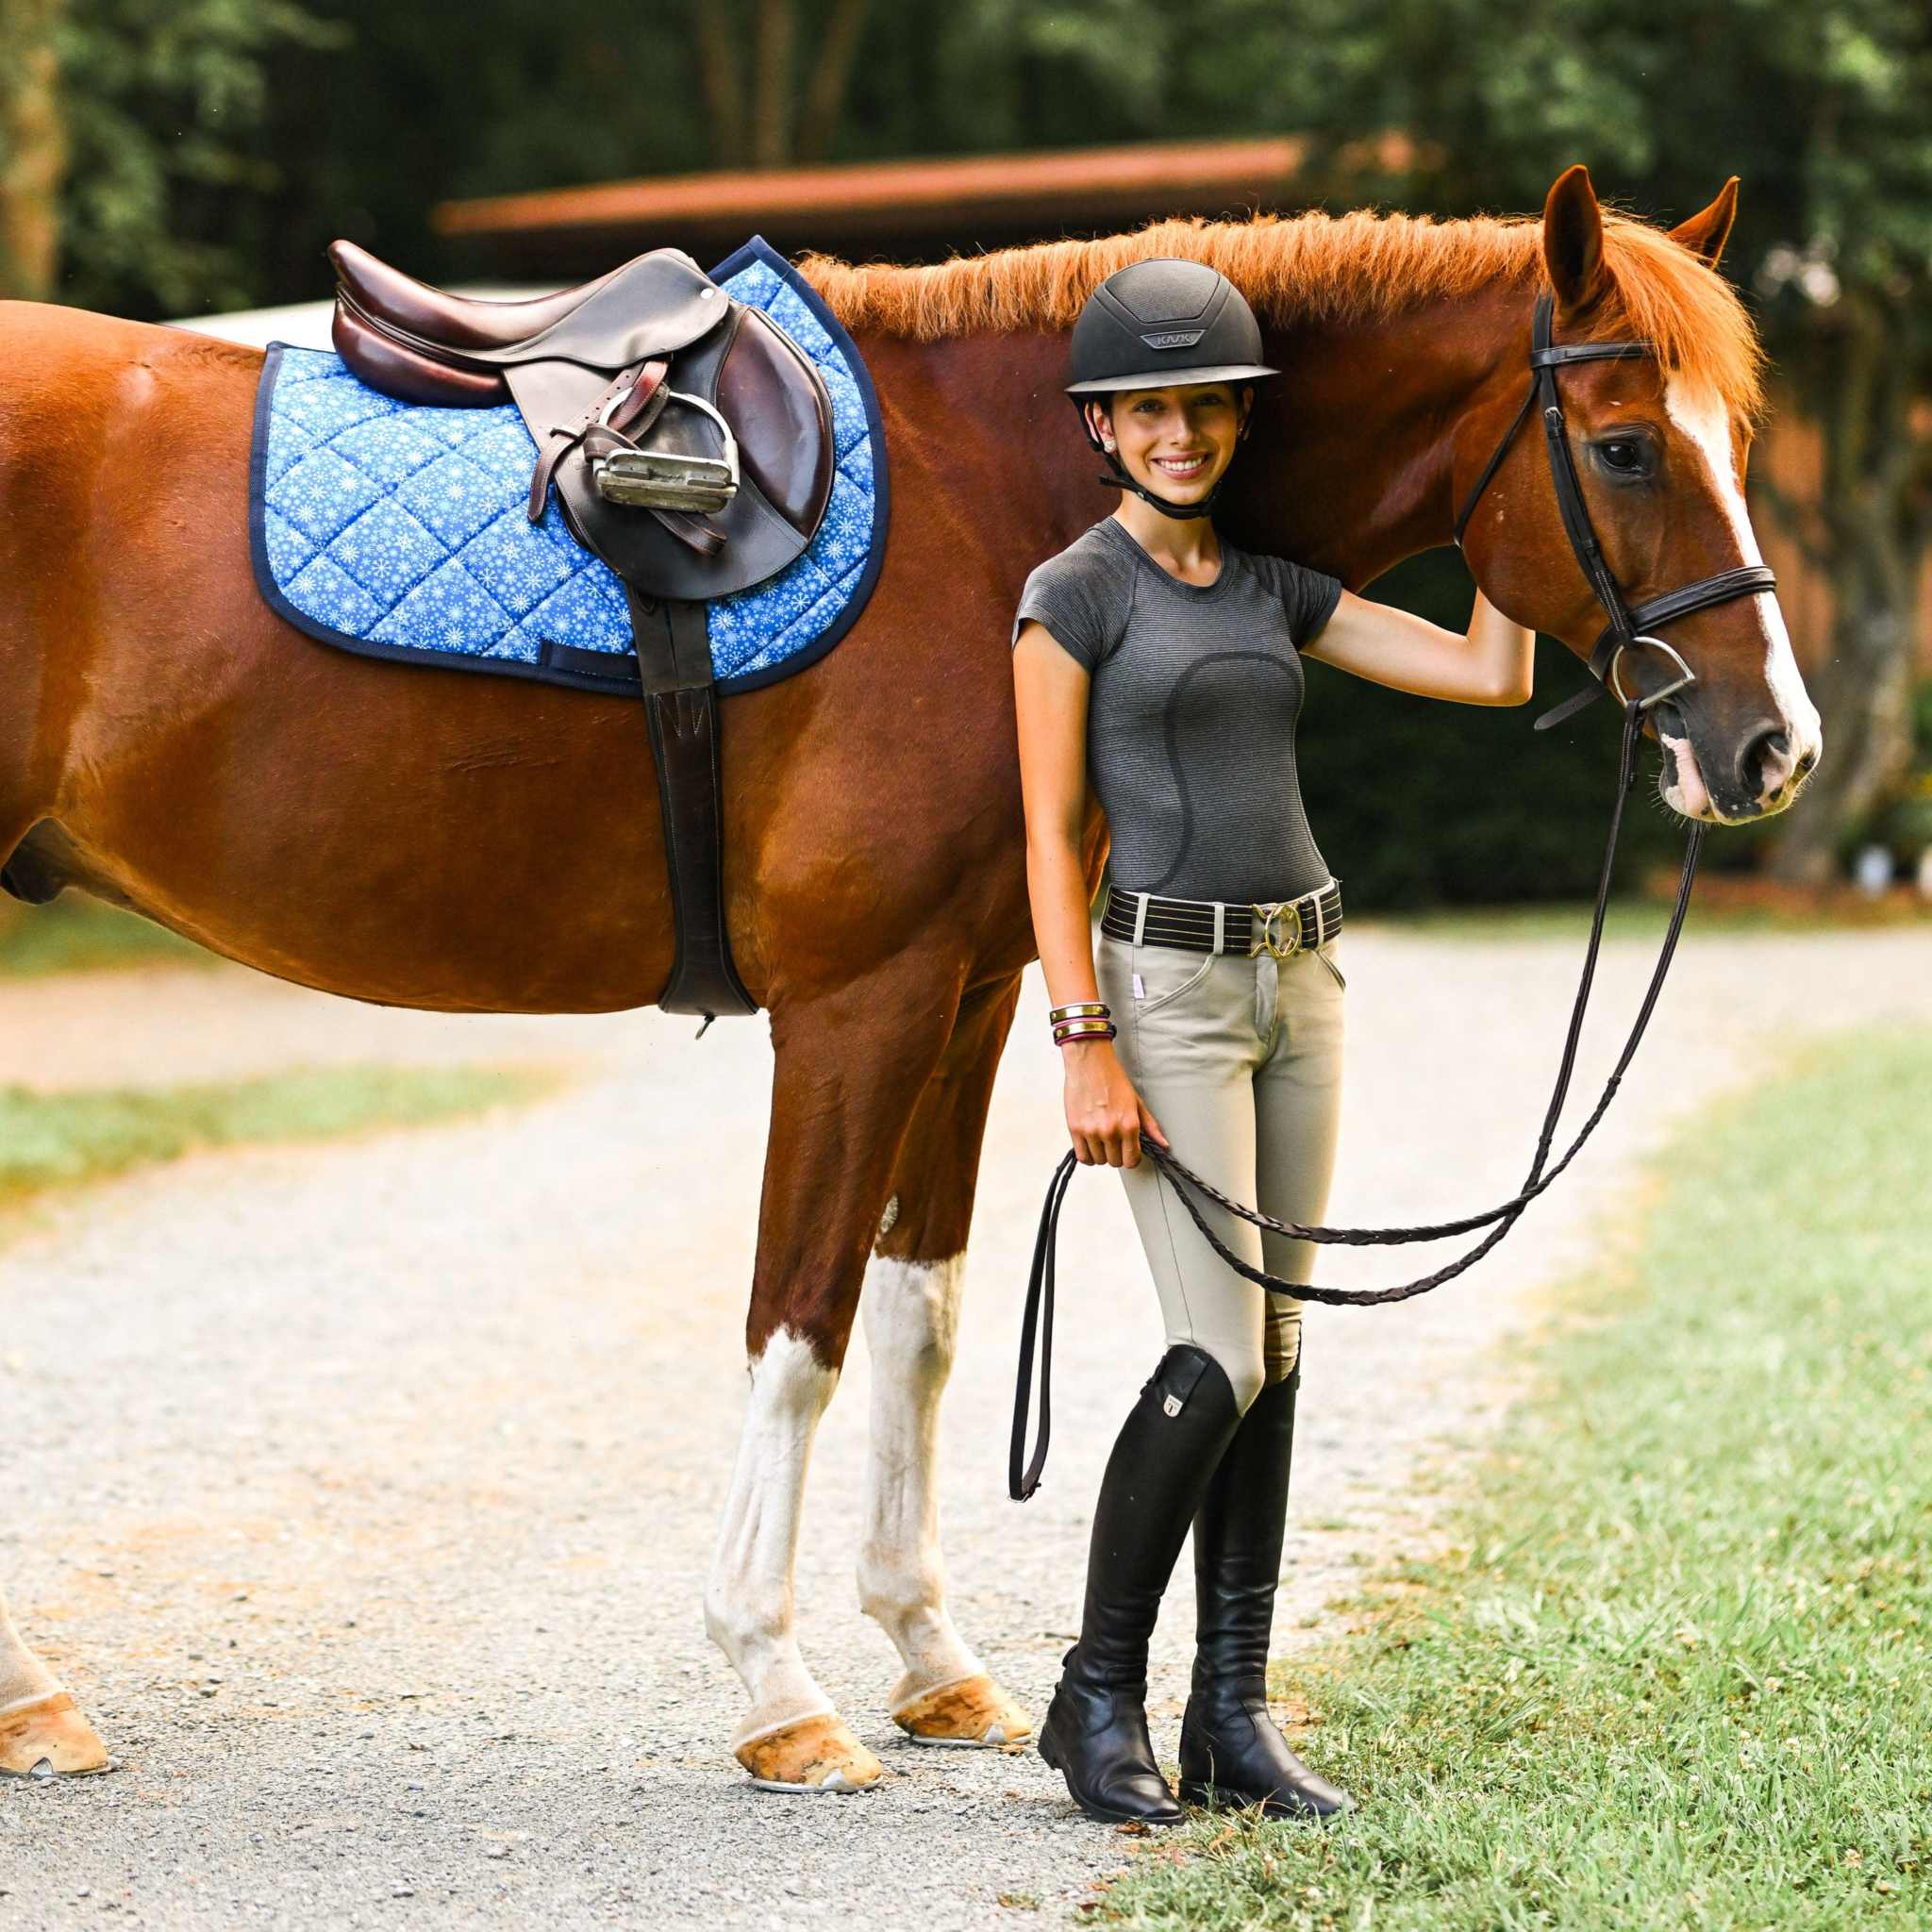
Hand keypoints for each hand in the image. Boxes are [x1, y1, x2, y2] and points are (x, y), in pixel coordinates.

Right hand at [1063, 1040, 1168, 1166]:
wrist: (1090, 1063)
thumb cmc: (1113, 1079)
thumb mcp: (1137, 1102)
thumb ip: (1151, 1127)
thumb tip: (1164, 1145)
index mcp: (1129, 1125)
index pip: (1131, 1160)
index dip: (1131, 1158)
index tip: (1127, 1151)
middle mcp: (1110, 1131)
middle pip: (1115, 1162)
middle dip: (1116, 1155)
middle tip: (1114, 1142)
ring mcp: (1091, 1131)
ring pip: (1098, 1160)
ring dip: (1101, 1154)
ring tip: (1101, 1140)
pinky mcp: (1075, 1129)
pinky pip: (1082, 1156)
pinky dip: (1087, 1154)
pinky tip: (1090, 1144)